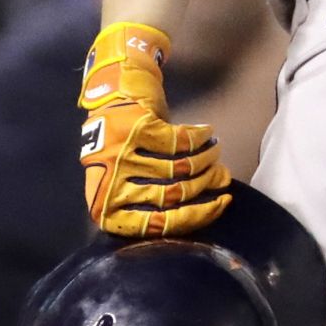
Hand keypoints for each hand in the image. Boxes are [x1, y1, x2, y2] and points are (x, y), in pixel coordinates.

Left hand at [79, 22, 231, 238]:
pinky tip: (207, 134)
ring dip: (206, 160)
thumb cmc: (117, 154)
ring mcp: (124, 156)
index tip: (221, 204)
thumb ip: (159, 202)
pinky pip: (179, 141)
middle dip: (205, 186)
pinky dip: (198, 138)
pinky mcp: (136, 130)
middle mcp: (114, 186)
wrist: (104, 101)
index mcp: (108, 210)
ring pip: (180, 168)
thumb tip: (214, 205)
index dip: (197, 216)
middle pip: (174, 195)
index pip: (160, 225)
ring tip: (216, 155)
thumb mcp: (125, 188)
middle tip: (221, 177)